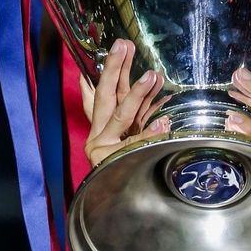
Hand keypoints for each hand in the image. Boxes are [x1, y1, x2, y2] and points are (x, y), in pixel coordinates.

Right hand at [80, 39, 169, 168]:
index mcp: (99, 126)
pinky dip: (151, 131)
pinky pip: (137, 144)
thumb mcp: (116, 136)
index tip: (117, 45)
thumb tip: (86, 79)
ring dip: (136, 93)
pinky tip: (164, 119)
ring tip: (152, 75)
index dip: (107, 68)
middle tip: (124, 45)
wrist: (117, 206)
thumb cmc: (121, 170)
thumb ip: (103, 110)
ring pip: (121, 115)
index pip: (101, 91)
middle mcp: (98, 134)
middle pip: (106, 95)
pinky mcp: (116, 162)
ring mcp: (105, 149)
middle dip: (114, 68)